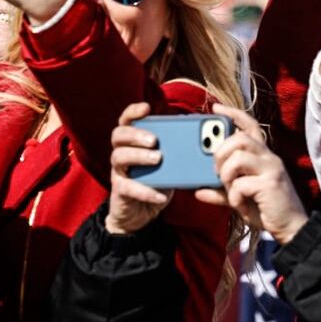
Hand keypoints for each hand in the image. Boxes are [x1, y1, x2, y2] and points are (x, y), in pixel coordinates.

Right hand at [105, 102, 172, 234]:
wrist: (142, 213)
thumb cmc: (157, 182)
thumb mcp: (170, 165)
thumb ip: (178, 151)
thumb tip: (202, 138)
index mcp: (133, 142)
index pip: (127, 120)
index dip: (134, 111)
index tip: (146, 108)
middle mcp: (122, 152)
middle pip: (119, 135)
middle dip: (136, 134)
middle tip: (154, 139)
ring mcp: (118, 171)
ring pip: (119, 157)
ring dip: (139, 156)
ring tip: (157, 159)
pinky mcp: (120, 190)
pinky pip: (128, 187)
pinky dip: (145, 190)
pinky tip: (160, 195)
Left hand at [195, 105, 307, 244]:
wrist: (291, 228)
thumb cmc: (266, 210)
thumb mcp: (240, 199)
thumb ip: (220, 193)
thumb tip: (198, 191)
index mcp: (263, 156)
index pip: (250, 125)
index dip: (233, 114)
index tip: (215, 109)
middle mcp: (269, 157)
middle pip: (240, 138)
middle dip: (220, 152)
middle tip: (216, 172)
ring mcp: (271, 169)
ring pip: (238, 156)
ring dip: (226, 174)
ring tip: (229, 189)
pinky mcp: (270, 184)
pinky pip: (241, 184)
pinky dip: (234, 197)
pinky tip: (240, 205)